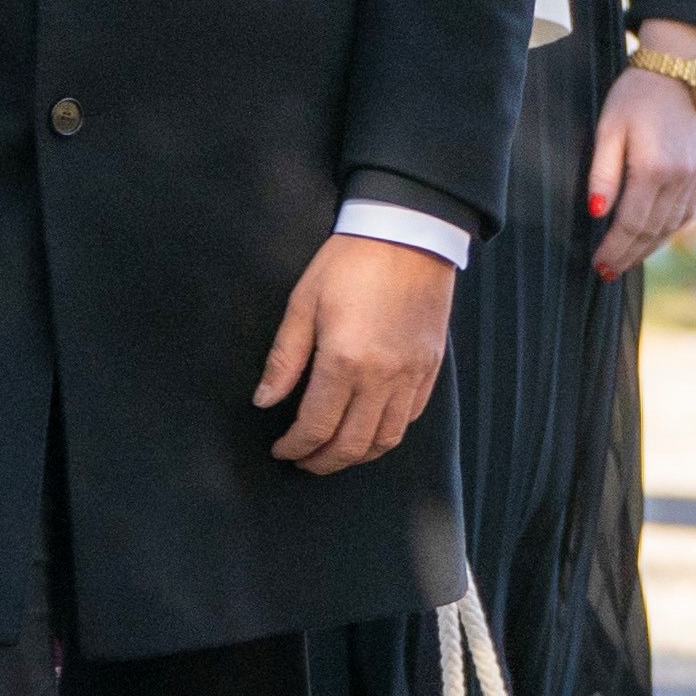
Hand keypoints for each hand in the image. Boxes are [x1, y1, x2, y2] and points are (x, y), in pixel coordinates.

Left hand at [253, 232, 457, 473]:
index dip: (295, 446)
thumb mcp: (303, 303)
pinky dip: (387, 435)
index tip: (281, 449)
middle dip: (323, 462)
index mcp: (344, 361)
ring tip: (334, 455)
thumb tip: (265, 400)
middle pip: (351, 444)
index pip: (316, 426)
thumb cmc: (350, 262)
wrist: (408, 233)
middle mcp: (382, 377)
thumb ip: (284, 359)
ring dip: (357, 457)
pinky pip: (410, 418)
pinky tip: (369, 431)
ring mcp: (411, 375)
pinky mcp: (430, 368)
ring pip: (385, 440)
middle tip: (304, 462)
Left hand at [587, 18, 695, 277]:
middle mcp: (679, 178)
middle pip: (651, 231)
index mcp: (653, 168)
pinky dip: (668, 231)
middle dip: (628, 255)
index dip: (614, 248)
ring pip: (671, 227)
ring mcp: (694, 177)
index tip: (598, 265)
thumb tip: (598, 213)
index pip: (631, 223)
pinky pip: (686, 214)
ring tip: (625, 261)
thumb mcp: (608, 129)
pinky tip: (653, 239)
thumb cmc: (634, 96)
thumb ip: (603, 173)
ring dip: (648, 249)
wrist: (675, 72)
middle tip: (606, 272)